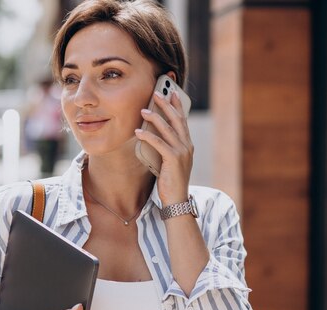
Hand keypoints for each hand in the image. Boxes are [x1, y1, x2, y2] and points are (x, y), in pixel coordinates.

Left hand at [135, 90, 192, 204]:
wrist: (177, 200)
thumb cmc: (171, 182)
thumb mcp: (170, 162)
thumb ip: (166, 148)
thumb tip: (153, 136)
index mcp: (187, 145)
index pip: (183, 121)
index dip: (177, 106)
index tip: (172, 93)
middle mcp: (187, 146)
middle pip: (177, 119)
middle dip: (166, 105)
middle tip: (157, 92)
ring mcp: (182, 152)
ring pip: (167, 129)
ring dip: (154, 118)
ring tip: (143, 110)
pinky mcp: (173, 159)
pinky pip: (158, 143)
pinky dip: (148, 135)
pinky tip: (138, 131)